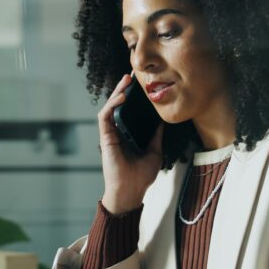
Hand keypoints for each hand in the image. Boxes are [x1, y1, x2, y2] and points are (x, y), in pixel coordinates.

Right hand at [99, 74, 163, 214]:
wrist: (131, 192)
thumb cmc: (140, 177)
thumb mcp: (154, 152)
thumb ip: (156, 136)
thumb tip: (163, 121)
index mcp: (128, 134)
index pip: (128, 111)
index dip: (133, 98)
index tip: (141, 85)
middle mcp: (117, 132)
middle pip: (118, 106)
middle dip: (124, 89)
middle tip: (132, 76)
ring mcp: (110, 134)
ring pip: (110, 107)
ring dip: (117, 92)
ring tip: (126, 81)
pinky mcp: (105, 137)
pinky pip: (105, 116)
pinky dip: (111, 105)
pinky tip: (121, 96)